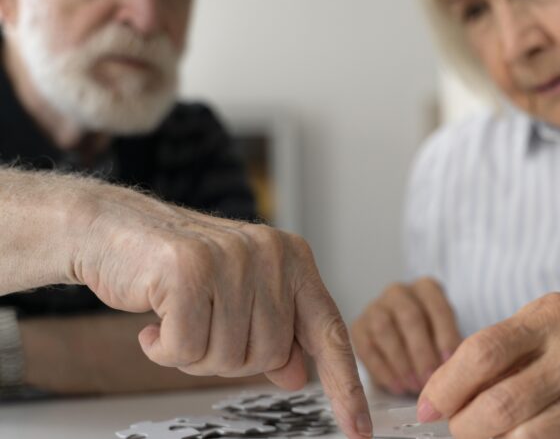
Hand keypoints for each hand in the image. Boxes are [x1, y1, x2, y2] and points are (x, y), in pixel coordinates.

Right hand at [67, 184, 370, 438]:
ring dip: (193, 355)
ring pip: (228, 356)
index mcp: (292, 259)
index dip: (345, 386)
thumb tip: (299, 376)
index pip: (329, 331)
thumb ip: (273, 333)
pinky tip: (153, 323)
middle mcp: (271, 254)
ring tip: (175, 319)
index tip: (360, 430)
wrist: (113, 229)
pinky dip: (164, 349)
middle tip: (199, 328)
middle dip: (228, 358)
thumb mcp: (237, 299)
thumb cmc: (178, 268)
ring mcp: (233, 257)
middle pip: (268, 355)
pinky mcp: (189, 267)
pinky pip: (187, 348)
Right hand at [353, 278, 461, 394]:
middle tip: (430, 380)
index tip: (450, 363)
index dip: (445, 336)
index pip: (437, 307)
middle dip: (421, 352)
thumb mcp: (446, 336)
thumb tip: (453, 368)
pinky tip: (397, 387)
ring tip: (414, 386)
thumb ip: (450, 346)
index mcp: (426, 288)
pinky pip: (367, 348)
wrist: (404, 340)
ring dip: (401, 362)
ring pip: (385, 330)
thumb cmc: (432, 339)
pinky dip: (383, 370)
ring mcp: (375, 307)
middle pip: (410, 317)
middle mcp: (398, 292)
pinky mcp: (358, 327)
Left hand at [416, 293, 559, 438]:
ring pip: (527, 436)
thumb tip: (444, 386)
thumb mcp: (548, 320)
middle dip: (464, 425)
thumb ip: (502, 347)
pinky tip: (522, 437)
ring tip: (484, 434)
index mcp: (553, 315)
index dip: (446, 385)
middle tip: (456, 428)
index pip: (484, 351)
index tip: (427, 407)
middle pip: (501, 403)